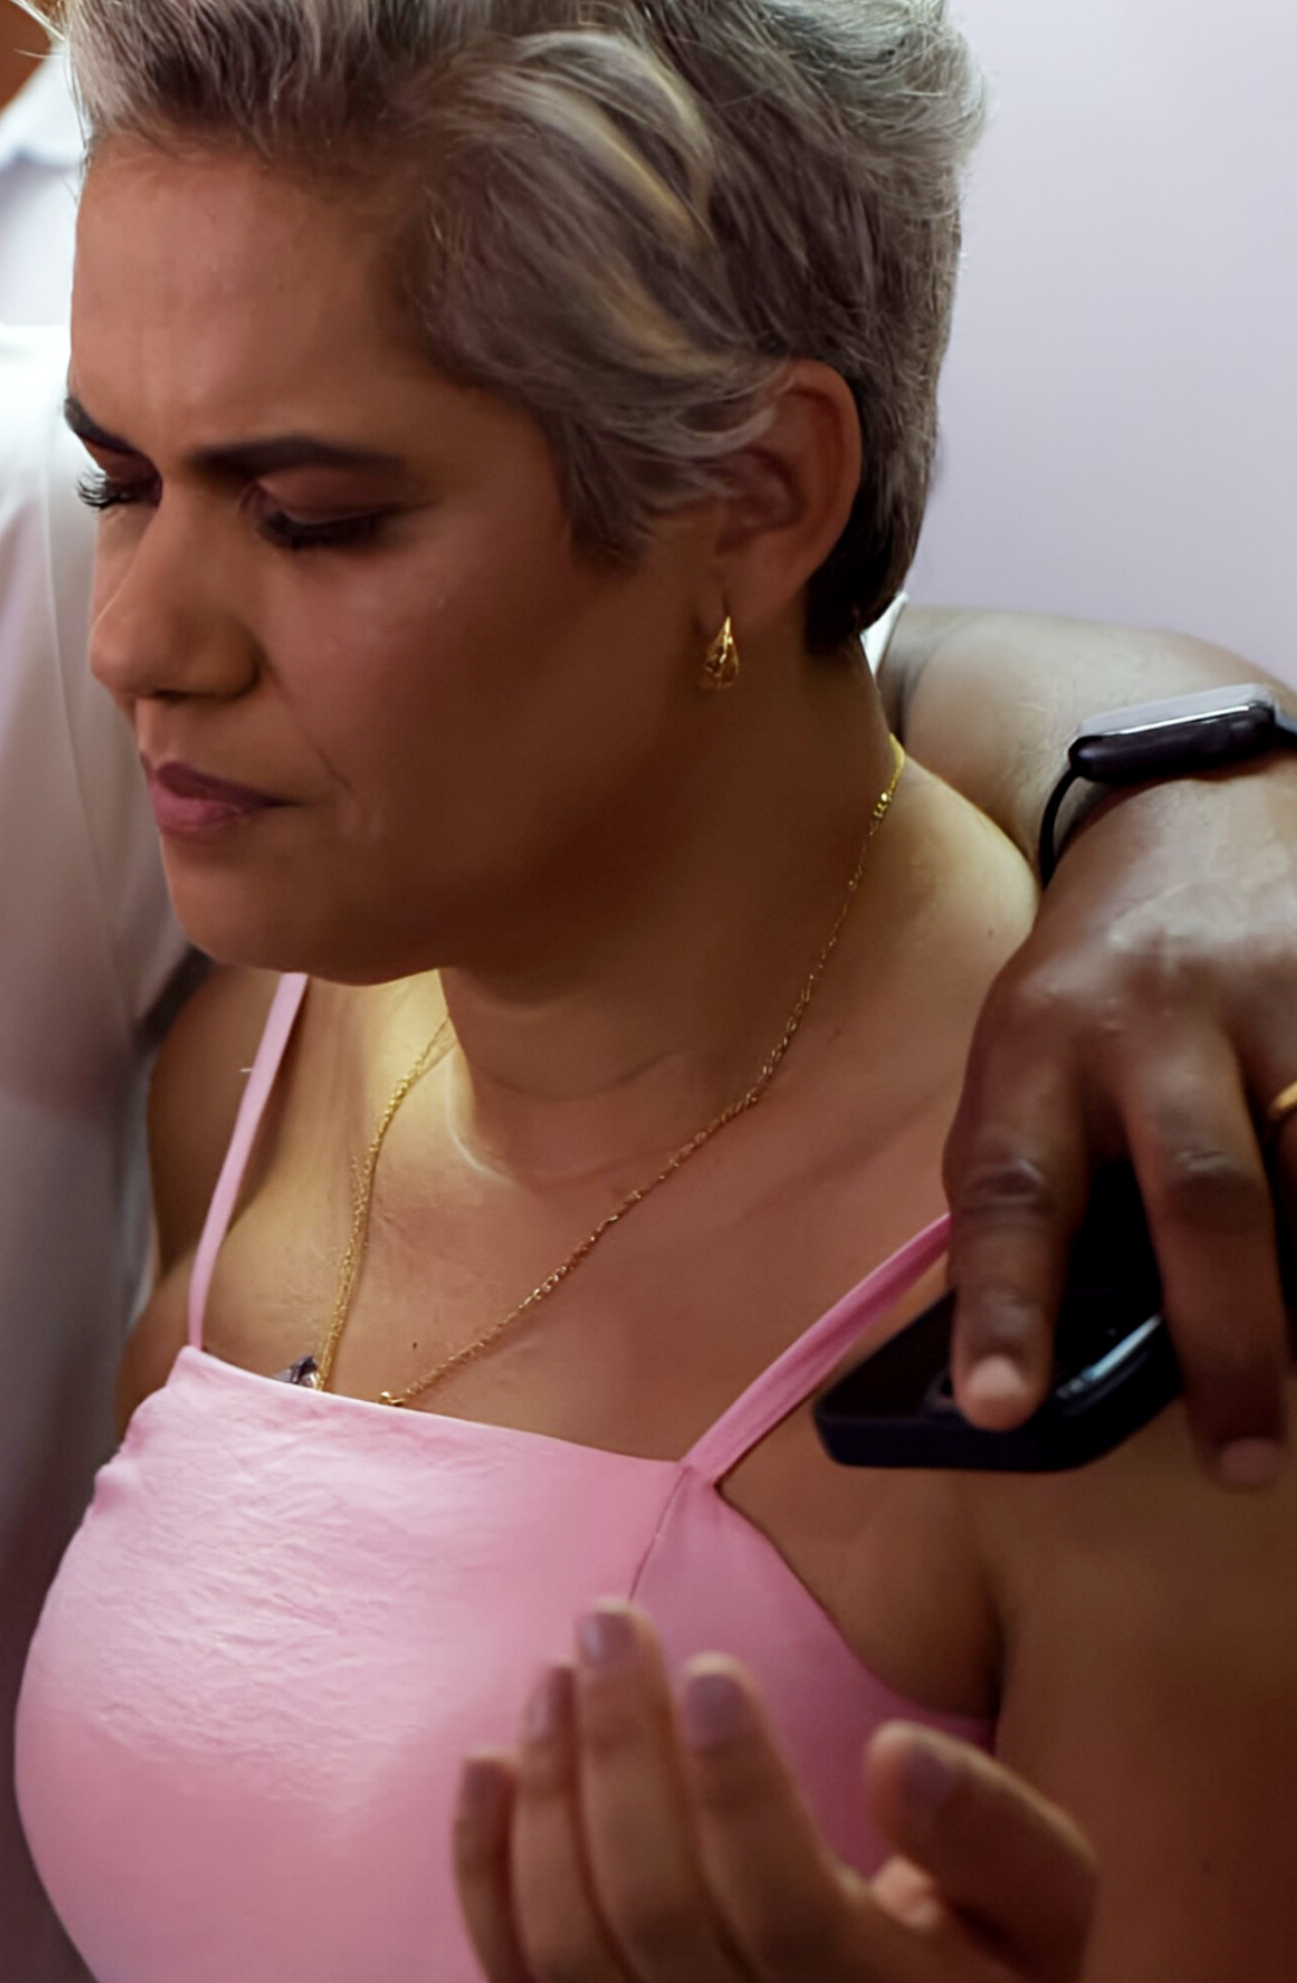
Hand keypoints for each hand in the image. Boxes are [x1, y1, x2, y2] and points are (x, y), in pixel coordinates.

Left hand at [455, 1605, 1095, 1982]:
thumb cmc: (974, 1958)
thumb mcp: (1035, 1910)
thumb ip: (995, 1837)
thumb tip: (900, 1758)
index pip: (787, 1910)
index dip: (743, 1789)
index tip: (718, 1664)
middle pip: (658, 1911)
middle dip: (622, 1749)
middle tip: (608, 1619)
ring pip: (570, 1949)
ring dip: (551, 1791)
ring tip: (557, 1672)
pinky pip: (513, 1976)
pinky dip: (484, 1868)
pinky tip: (490, 1760)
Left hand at [943, 761, 1296, 1481]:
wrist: (1186, 810)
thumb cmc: (1093, 982)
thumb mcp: (1023, 1057)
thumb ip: (1038, 1181)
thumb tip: (1046, 1361)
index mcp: (1038, 1044)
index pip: (1012, 1187)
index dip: (1004, 1304)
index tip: (999, 1410)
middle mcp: (1153, 1018)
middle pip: (1201, 1193)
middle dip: (1228, 1340)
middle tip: (1243, 1458)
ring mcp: (1273, 998)